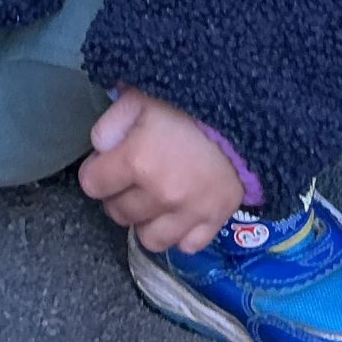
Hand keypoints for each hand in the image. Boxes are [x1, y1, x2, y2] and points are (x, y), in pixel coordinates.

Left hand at [77, 88, 246, 252]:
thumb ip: (111, 123)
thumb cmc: (190, 102)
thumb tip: (99, 150)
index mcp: (137, 160)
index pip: (92, 184)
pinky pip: (186, 245)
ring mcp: (189, 212)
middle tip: (133, 175)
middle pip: (118, 212)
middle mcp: (161, 194)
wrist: (249, 110)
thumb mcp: (141, 97)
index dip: (97, 170)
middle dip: (119, 194)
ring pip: (148, 237)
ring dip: (146, 219)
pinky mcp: (215, 220)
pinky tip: (181, 212)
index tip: (108, 161)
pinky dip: (180, 232)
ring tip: (155, 198)